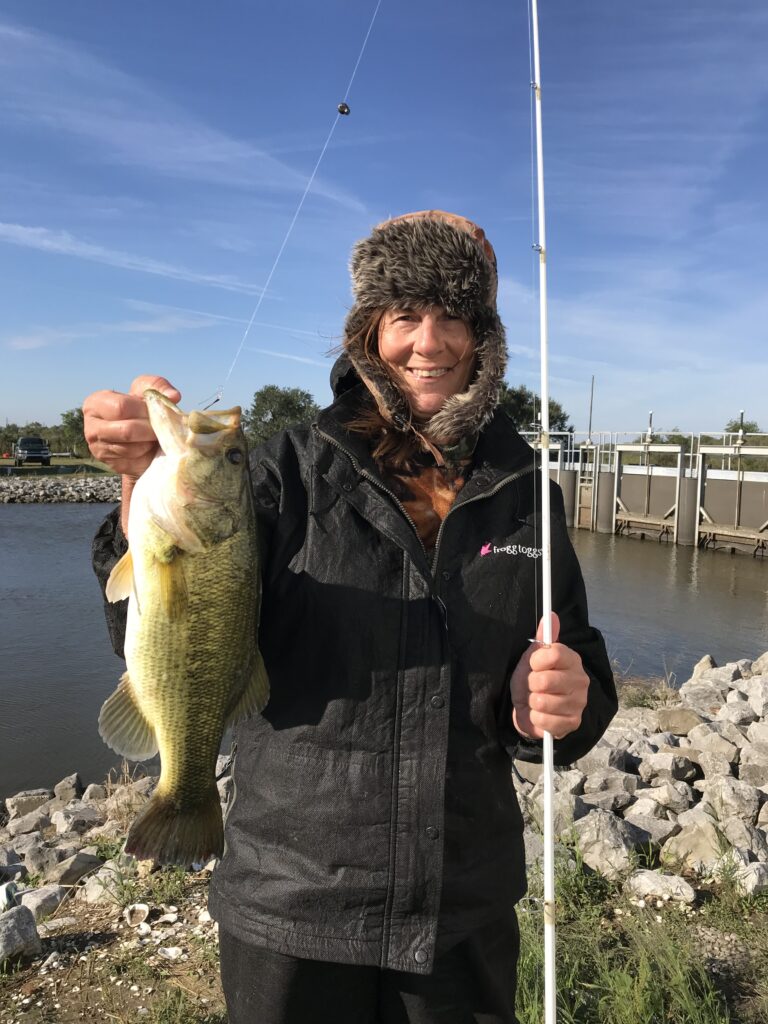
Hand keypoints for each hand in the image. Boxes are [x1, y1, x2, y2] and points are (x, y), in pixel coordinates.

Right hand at [83, 375, 180, 479]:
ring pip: (131, 447)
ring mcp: (97, 446)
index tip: (156, 412)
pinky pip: (132, 460)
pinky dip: (145, 454)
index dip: (144, 411)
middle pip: (127, 430)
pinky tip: (147, 448)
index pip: (122, 407)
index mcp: (96, 402)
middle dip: (149, 429)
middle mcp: (91, 425)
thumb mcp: (148, 392)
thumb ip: (158, 386)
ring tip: (153, 437)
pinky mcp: (110, 463)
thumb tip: (173, 396)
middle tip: (159, 428)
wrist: (139, 438)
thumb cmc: (141, 411)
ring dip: (148, 443)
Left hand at [510, 612, 588, 740]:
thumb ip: (542, 638)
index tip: (534, 665)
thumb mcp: (532, 659)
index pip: (555, 653)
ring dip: (533, 702)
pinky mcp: (573, 723)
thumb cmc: (531, 681)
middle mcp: (580, 680)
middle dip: (532, 684)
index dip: (537, 660)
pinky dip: (536, 718)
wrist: (528, 710)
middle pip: (546, 679)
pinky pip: (544, 720)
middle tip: (534, 686)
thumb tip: (551, 615)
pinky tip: (540, 715)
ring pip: (543, 701)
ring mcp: (579, 703)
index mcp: (572, 660)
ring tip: (537, 701)